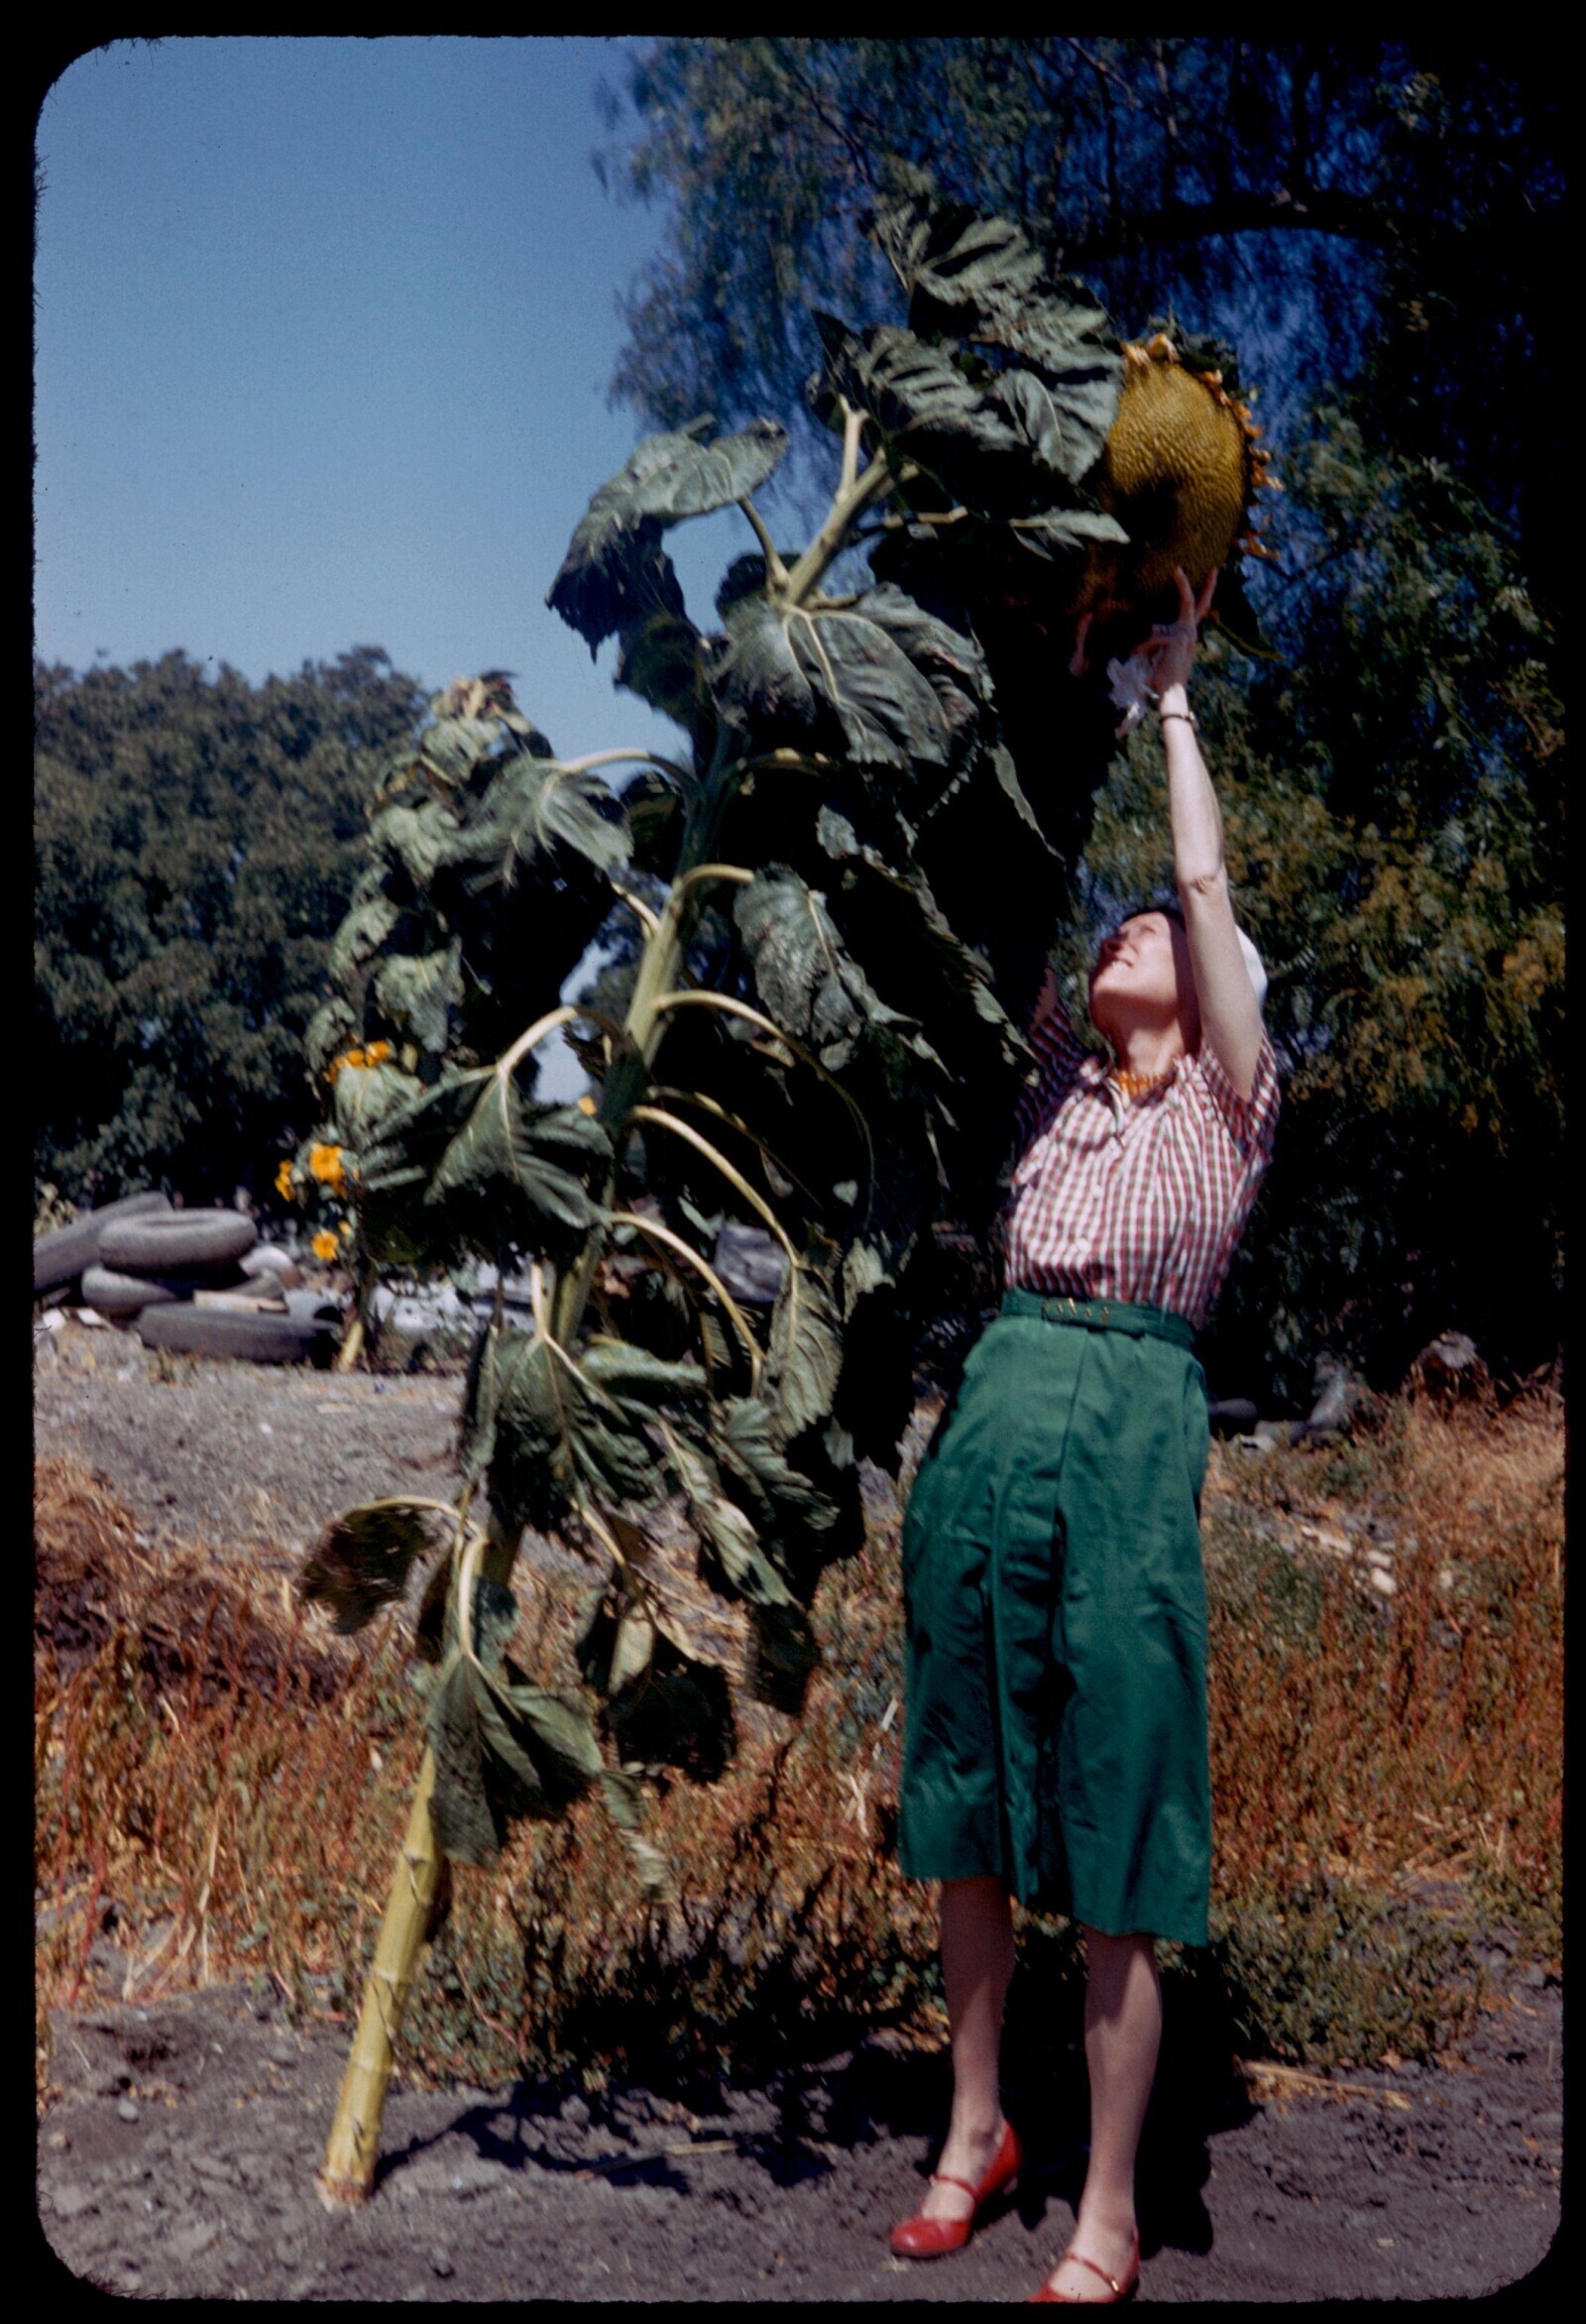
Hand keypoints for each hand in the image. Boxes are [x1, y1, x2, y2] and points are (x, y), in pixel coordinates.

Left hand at [1134, 566, 1217, 697]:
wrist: (1172, 694)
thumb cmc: (1165, 675)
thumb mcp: (1162, 650)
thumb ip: (1160, 635)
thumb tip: (1154, 625)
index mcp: (1188, 632)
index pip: (1197, 606)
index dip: (1203, 589)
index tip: (1210, 572)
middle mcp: (1190, 632)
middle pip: (1192, 601)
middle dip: (1185, 584)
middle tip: (1177, 568)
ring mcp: (1186, 635)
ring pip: (1158, 628)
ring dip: (1146, 645)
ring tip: (1140, 656)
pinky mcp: (1177, 640)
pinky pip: (1153, 637)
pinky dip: (1143, 647)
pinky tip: (1138, 655)